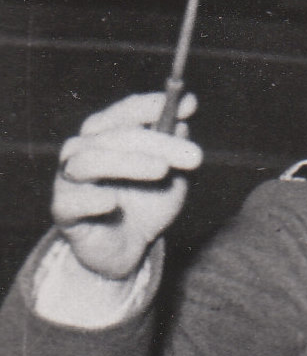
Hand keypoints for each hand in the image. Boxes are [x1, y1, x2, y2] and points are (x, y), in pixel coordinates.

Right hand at [52, 92, 202, 279]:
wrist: (126, 252)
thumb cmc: (145, 208)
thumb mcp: (170, 181)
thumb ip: (175, 153)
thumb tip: (184, 119)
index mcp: (106, 138)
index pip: (124, 113)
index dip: (152, 106)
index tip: (187, 103)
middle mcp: (83, 152)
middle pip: (113, 136)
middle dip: (156, 141)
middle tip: (194, 155)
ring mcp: (70, 180)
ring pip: (89, 161)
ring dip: (127, 162)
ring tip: (162, 170)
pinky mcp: (64, 211)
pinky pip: (72, 201)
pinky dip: (92, 199)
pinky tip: (112, 203)